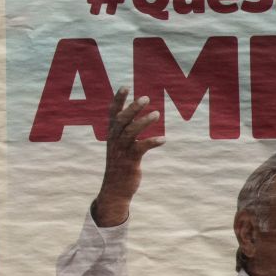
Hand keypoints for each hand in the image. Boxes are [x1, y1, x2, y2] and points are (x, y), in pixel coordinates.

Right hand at [91, 87, 162, 227]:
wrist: (115, 189)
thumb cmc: (121, 166)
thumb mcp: (121, 147)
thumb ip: (125, 132)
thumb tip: (133, 118)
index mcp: (112, 135)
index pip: (113, 113)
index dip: (118, 99)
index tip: (125, 86)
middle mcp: (114, 140)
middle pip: (121, 119)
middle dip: (132, 107)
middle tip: (146, 97)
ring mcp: (121, 151)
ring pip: (130, 132)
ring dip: (143, 122)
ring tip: (157, 114)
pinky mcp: (130, 161)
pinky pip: (140, 148)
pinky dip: (152, 142)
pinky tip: (163, 139)